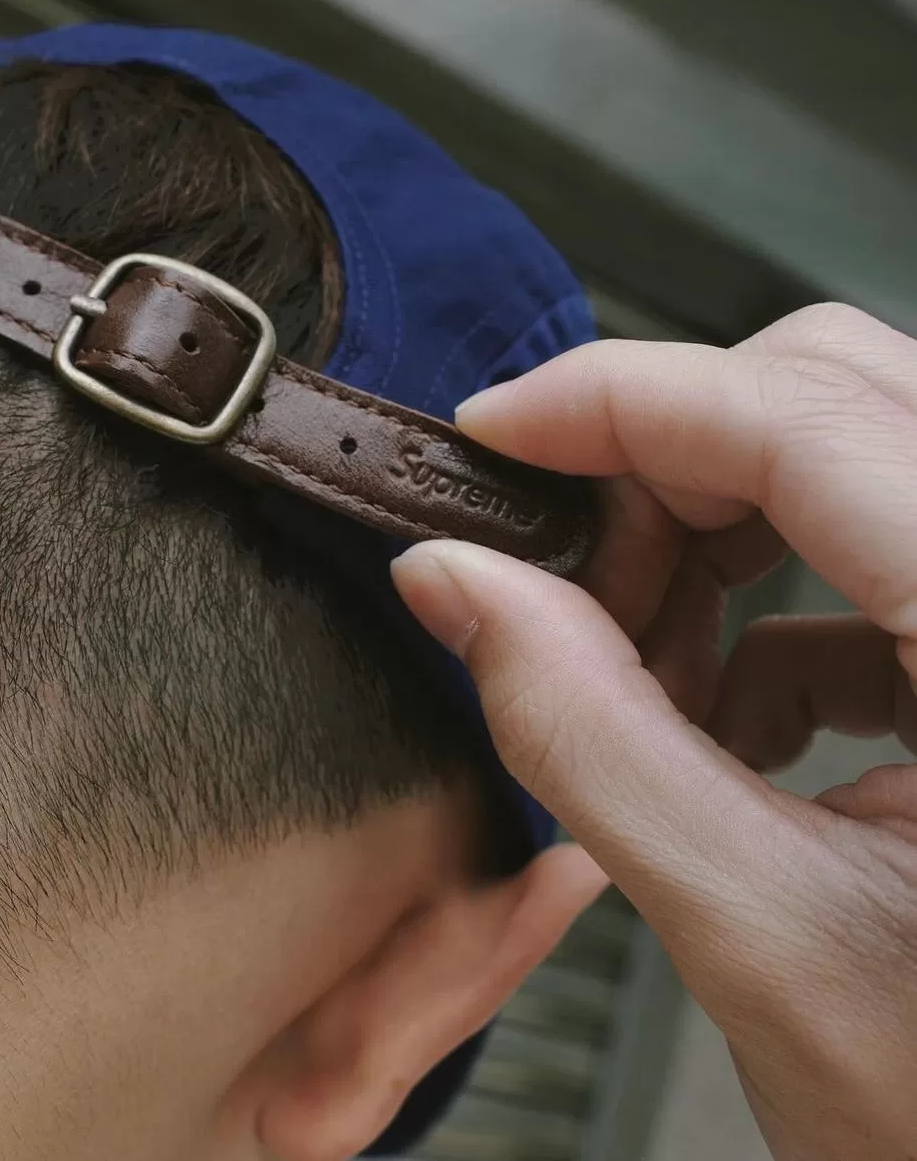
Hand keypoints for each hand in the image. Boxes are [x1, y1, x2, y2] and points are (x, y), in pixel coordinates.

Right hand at [394, 303, 916, 1160]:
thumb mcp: (761, 933)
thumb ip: (587, 736)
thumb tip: (457, 584)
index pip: (799, 415)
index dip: (619, 401)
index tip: (493, 433)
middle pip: (827, 393)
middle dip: (657, 465)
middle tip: (555, 575)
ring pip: (842, 448)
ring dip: (704, 536)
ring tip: (638, 671)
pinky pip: (869, 549)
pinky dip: (765, 608)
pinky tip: (724, 720)